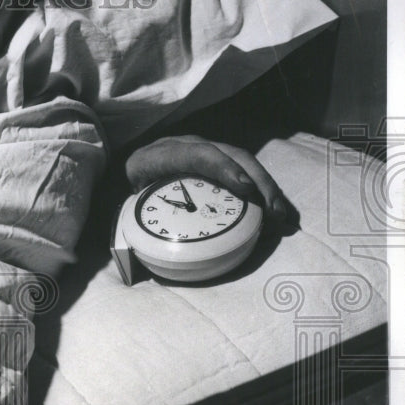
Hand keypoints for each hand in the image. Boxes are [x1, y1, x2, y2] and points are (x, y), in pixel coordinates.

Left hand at [125, 135, 287, 221]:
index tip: (244, 188)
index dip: (221, 167)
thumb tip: (138, 257)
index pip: (193, 154)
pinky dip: (261, 188)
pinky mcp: (214, 157)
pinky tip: (276, 209)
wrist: (128, 173)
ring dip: (265, 186)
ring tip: (280, 215)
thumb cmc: (126, 197)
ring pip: (240, 159)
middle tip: (273, 212)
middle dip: (256, 181)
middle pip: (227, 154)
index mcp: (154, 158)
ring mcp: (201, 148)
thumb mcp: (124, 207)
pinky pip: (242, 168)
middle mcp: (181, 146)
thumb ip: (133, 224)